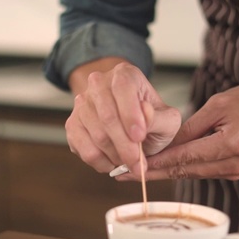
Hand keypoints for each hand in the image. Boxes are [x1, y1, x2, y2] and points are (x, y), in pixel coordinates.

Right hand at [66, 62, 181, 173]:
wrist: (131, 125)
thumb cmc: (150, 120)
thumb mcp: (166, 119)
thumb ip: (159, 118)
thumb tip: (145, 111)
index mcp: (124, 74)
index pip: (123, 88)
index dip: (130, 115)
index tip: (140, 137)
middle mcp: (99, 84)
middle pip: (108, 117)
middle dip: (125, 146)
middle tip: (138, 164)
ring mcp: (82, 104)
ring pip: (96, 135)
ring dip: (115, 156)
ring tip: (129, 163)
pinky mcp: (72, 124)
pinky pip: (82, 148)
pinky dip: (100, 162)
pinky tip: (113, 163)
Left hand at [118, 81, 238, 180]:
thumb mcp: (220, 105)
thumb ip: (191, 127)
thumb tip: (164, 143)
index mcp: (230, 146)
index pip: (182, 159)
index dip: (152, 166)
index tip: (128, 169)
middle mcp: (232, 165)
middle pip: (183, 172)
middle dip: (152, 173)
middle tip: (122, 174)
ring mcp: (235, 172)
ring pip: (191, 173)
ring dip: (165, 171)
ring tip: (136, 169)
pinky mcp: (235, 171)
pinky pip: (202, 171)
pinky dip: (182, 168)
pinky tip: (163, 165)